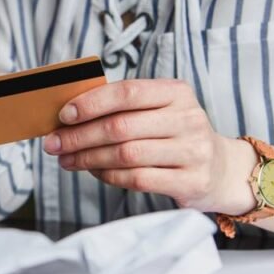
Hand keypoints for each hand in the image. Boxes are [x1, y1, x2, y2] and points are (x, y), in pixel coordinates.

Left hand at [42, 79, 257, 213]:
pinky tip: (94, 172)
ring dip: (88, 159)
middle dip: (79, 136)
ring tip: (66, 160)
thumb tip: (67, 116)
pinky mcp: (190, 181)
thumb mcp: (158, 111)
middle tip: (53, 144)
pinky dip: (108, 176)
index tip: (63, 115)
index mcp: (177, 92)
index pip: (127, 92)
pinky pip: (137, 179)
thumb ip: (122, 109)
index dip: (91, 103)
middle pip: (121, 127)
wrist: (220, 169)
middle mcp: (188, 119)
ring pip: (126, 155)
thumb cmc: (174, 135)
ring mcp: (193, 151)